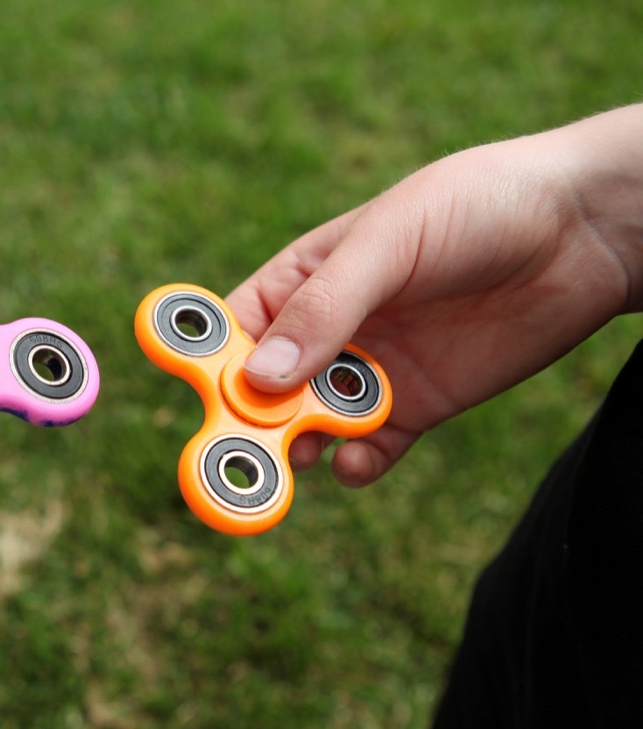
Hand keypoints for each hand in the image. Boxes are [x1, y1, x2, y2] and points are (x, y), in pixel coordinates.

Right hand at [226, 104, 642, 486]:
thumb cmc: (475, 205)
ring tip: (304, 458)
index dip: (209, 364)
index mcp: (301, 280)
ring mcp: (370, 370)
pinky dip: (357, 464)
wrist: (585, 229)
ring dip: (300, 447)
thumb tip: (258, 378)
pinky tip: (358, 462)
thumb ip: (325, 307)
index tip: (203, 395)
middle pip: (263, 389)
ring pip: (312, 424)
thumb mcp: (390, 241)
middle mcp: (327, 330)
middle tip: (238, 454)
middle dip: (248, 422)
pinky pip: (371, 448)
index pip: (231, 330)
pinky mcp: (416, 405)